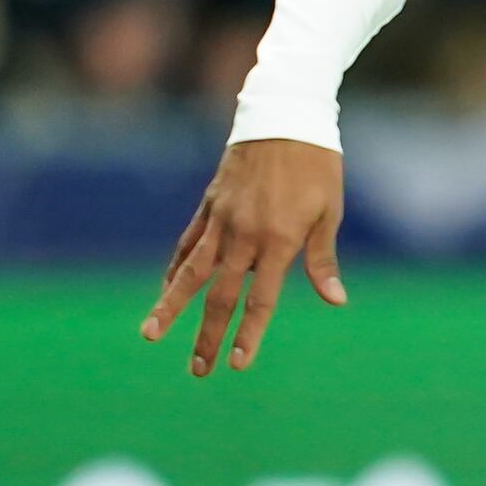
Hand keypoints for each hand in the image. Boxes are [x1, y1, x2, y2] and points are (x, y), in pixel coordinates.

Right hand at [141, 138, 345, 373]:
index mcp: (278, 240)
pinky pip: (188, 244)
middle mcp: (243, 235)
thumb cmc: (316, 164)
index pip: (260, 300)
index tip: (237, 364)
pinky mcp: (209, 206)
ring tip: (150, 334)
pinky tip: (165, 290)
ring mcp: (221, 220)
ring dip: (170, 306)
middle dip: (206, 335)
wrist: (283, 114)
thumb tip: (336, 301)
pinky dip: (174, 268)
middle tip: (196, 370)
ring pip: (190, 272)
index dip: (248, 335)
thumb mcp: (329, 210)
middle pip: (220, 295)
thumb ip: (323, 259)